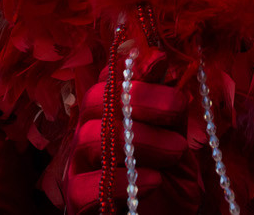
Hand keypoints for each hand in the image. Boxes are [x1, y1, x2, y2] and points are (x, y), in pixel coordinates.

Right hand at [64, 55, 192, 214]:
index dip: (133, 69)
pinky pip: (84, 186)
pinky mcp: (77, 197)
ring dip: (142, 140)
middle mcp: (88, 129)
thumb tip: (157, 58)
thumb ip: (166, 101)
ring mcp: (78, 163)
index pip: (107, 76)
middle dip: (140, 99)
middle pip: (95, 99)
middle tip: (177, 109)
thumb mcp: (176, 134)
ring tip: (176, 151)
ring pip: (90, 137)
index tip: (165, 72)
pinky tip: (154, 181)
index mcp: (109, 108)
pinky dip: (121, 181)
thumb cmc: (169, 173)